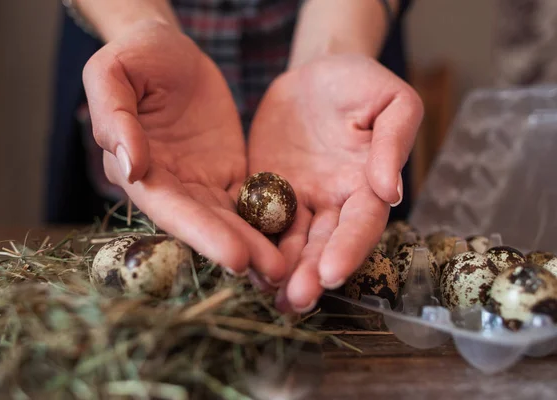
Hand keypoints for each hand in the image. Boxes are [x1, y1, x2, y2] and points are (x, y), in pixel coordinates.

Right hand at [82, 20, 284, 281]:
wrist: (169, 49)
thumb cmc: (134, 56)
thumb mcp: (112, 74)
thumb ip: (114, 117)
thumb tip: (131, 166)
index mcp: (135, 168)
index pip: (168, 208)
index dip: (200, 233)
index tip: (235, 256)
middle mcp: (168, 185)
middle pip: (203, 223)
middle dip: (238, 248)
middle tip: (274, 273)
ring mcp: (200, 182)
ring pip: (229, 218)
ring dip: (257, 243)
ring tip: (288, 268)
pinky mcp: (228, 173)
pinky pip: (250, 199)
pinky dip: (268, 220)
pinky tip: (292, 238)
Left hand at [248, 54, 423, 311]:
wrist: (316, 74)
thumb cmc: (360, 82)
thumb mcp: (391, 100)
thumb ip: (392, 141)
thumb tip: (389, 191)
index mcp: (366, 184)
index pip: (361, 224)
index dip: (349, 249)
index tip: (332, 273)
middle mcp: (333, 201)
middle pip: (324, 244)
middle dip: (311, 274)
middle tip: (296, 301)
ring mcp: (298, 200)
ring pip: (291, 242)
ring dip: (283, 271)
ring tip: (272, 299)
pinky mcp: (266, 191)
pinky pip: (258, 220)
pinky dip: (253, 243)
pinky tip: (242, 264)